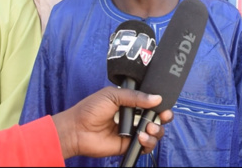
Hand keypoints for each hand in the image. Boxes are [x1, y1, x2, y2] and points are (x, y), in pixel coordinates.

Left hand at [52, 86, 173, 158]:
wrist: (77, 129)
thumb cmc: (90, 109)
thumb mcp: (113, 95)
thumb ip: (135, 96)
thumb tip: (157, 98)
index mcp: (131, 102)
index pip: (151, 102)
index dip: (160, 103)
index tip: (164, 104)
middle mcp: (134, 116)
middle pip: (158, 117)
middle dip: (164, 117)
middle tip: (163, 116)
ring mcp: (133, 131)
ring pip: (155, 132)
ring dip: (157, 130)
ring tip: (148, 128)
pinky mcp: (129, 145)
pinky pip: (146, 146)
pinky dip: (148, 143)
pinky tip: (140, 137)